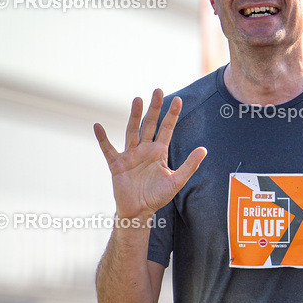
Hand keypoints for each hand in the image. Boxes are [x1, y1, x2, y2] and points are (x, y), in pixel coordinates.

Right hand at [93, 89, 205, 219]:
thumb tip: (204, 149)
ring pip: (132, 131)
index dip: (172, 115)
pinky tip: (98, 126)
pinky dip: (102, 138)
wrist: (139, 211)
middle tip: (158, 91)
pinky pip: (108, 149)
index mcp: (159, 152)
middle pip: (149, 124)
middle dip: (154, 108)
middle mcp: (144, 149)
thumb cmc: (157, 197)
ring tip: (137, 99)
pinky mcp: (116, 164)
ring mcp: (130, 155)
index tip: (178, 100)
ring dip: (134, 116)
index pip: (166, 129)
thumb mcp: (177, 181)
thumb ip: (189, 165)